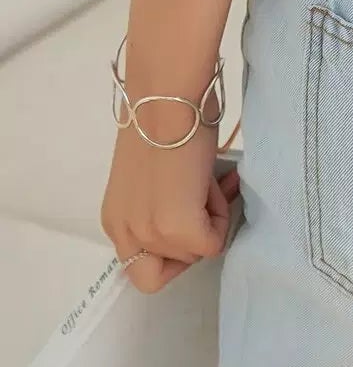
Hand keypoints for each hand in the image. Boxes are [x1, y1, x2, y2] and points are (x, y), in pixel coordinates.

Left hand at [102, 114, 240, 295]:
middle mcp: (125, 232)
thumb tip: (196, 210)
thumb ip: (162, 205)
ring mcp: (149, 233)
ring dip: (208, 222)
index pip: (143, 266)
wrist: (169, 96)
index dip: (171, 248)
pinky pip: (213, 243)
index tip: (188, 214)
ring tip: (206, 181)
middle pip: (168, 269)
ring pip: (195, 255)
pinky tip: (211, 182)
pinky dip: (222, 216)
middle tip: (200, 202)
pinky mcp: (177, 228)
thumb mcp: (155, 179)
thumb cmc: (166, 117)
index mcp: (116, 219)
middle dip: (191, 240)